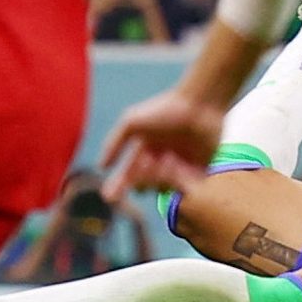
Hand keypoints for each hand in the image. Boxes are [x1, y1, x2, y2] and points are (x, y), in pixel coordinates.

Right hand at [99, 89, 224, 199]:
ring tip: (168, 157)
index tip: (109, 197)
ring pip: (163, 189)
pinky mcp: (199, 172)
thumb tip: (101, 166)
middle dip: (142, 180)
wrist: (200, 104)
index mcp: (144, 152)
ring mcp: (180, 169)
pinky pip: (185, 188)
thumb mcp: (131, 123)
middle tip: (148, 163)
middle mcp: (160, 163)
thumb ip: (114, 143)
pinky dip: (179, 181)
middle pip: (144, 186)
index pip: (127, 175)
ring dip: (161, 178)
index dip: (117, 187)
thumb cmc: (164, 110)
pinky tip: (179, 162)